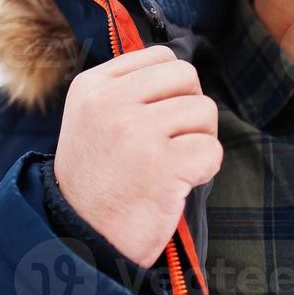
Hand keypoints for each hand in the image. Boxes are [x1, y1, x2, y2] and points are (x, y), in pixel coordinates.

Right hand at [53, 45, 222, 268]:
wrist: (81, 238)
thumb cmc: (96, 180)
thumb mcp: (91, 119)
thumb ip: (126, 88)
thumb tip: (180, 69)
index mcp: (92, 87)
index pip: (161, 56)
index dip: (172, 87)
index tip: (158, 118)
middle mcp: (110, 104)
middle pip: (187, 76)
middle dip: (190, 108)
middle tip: (173, 141)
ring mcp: (136, 134)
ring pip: (205, 111)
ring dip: (199, 140)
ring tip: (173, 164)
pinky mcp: (162, 167)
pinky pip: (212, 149)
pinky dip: (204, 170)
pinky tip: (178, 184)